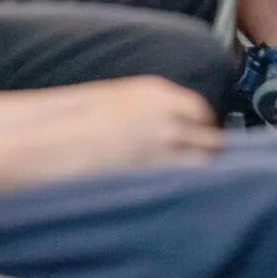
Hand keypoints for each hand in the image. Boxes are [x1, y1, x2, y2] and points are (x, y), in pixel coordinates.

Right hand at [77, 77, 219, 172]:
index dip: (204, 124)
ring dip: (202, 167)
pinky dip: (188, 181)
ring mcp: (162, 145)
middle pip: (209, 137)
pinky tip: (181, 185)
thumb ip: (155, 105)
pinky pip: (186, 178)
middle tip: (206, 157)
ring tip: (196, 174)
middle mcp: (167, 116)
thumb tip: (174, 118)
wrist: (66, 134)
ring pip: (203, 161)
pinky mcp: (155, 170)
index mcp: (158, 92)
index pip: (201, 109)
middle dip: (209, 148)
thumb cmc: (88, 114)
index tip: (203, 132)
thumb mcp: (125, 96)